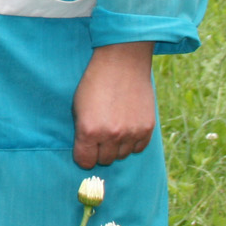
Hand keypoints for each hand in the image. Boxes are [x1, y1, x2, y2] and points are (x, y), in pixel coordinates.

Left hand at [72, 42, 155, 168]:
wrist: (121, 64)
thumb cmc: (94, 83)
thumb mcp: (78, 107)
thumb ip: (82, 132)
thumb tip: (86, 152)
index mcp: (89, 130)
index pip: (85, 162)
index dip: (83, 156)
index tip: (84, 149)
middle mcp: (110, 135)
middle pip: (104, 160)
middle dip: (99, 150)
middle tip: (100, 134)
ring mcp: (131, 133)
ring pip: (122, 155)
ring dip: (117, 146)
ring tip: (114, 126)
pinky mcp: (147, 129)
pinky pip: (138, 148)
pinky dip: (132, 141)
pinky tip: (127, 126)